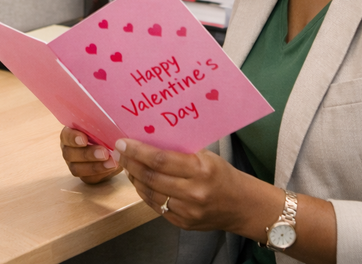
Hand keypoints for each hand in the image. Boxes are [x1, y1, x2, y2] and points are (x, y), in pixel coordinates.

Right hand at [59, 127, 121, 184]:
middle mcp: (69, 149)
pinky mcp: (84, 176)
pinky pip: (88, 178)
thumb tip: (109, 126)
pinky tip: (112, 168)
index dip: (73, 138)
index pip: (66, 135)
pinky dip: (101, 173)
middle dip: (87, 154)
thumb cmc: (108, 131)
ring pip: (77, 168)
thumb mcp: (105, 126)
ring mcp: (74, 164)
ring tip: (112, 163)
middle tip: (104, 152)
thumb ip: (103, 125)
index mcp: (70, 133)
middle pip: (70, 154)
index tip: (84, 139)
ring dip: (95, 166)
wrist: (117, 147)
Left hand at [115, 137, 274, 233]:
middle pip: (151, 177)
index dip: (137, 151)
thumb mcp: (206, 156)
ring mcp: (187, 211)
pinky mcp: (182, 223)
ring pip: (150, 193)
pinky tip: (140, 182)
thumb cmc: (222, 174)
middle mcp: (193, 192)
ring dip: (134, 178)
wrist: (241, 205)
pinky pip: (156, 206)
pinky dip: (145, 193)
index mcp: (200, 170)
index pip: (160, 159)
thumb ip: (180, 150)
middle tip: (120, 152)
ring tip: (127, 166)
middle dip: (130, 163)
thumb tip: (149, 138)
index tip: (123, 143)